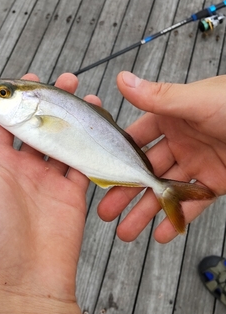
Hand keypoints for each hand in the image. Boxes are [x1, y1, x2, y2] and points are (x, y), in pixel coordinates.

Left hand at [0, 73, 116, 313]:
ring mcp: (49, 182)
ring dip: (75, 120)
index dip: (18, 100)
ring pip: (64, 141)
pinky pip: (84, 164)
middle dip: (52, 103)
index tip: (32, 79)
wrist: (20, 279)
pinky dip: (92, 146)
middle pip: (39, 127)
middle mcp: (23, 170)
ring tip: (87, 99)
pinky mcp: (72, 195)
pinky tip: (99, 127)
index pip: (6, 123)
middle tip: (68, 82)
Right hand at [98, 72, 225, 243]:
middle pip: (147, 170)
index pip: (136, 138)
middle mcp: (182, 141)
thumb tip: (122, 80)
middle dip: (126, 192)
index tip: (99, 173)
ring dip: (146, 212)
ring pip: (165, 191)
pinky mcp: (217, 181)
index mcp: (172, 117)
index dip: (118, 156)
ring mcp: (198, 162)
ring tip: (126, 232)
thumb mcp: (196, 100)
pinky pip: (193, 203)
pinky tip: (161, 234)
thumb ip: (159, 97)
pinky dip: (178, 218)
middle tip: (105, 212)